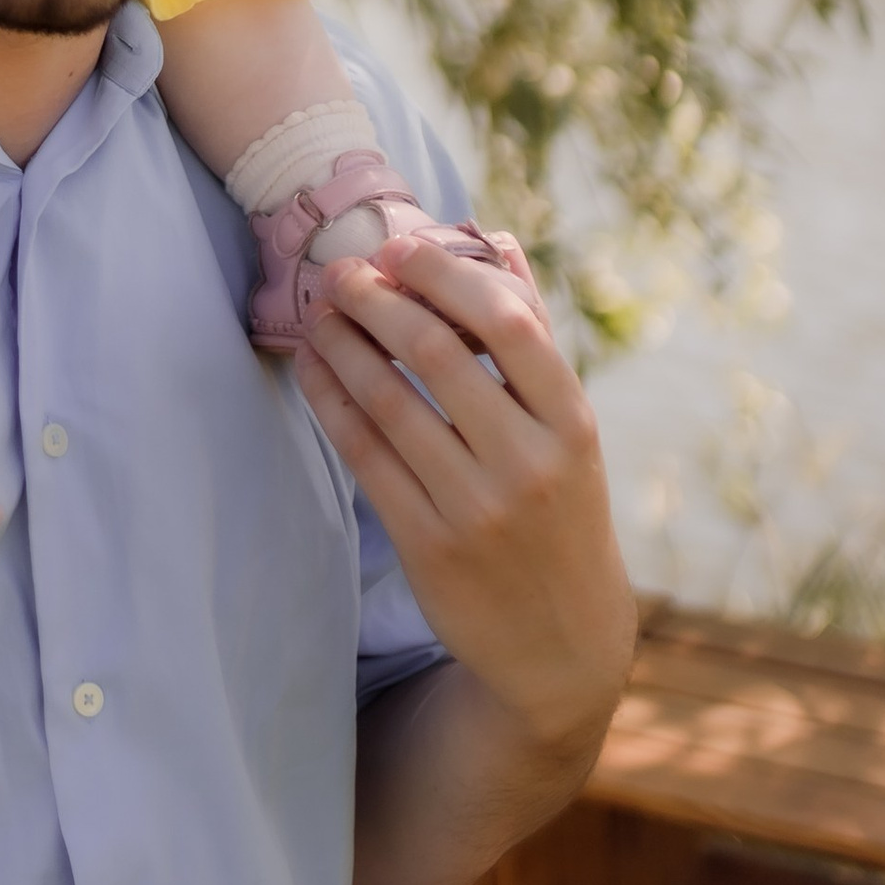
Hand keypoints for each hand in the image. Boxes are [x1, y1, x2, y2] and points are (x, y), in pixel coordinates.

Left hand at [297, 239, 634, 758]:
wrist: (563, 644)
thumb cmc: (562, 509)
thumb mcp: (567, 431)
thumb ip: (531, 337)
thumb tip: (494, 240)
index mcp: (571, 423)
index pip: (507, 322)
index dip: (443, 274)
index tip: (399, 249)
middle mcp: (527, 462)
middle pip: (435, 353)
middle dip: (375, 299)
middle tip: (340, 271)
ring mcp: (475, 507)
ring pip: (388, 401)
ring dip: (342, 345)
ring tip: (319, 313)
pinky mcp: (428, 545)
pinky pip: (364, 456)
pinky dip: (331, 402)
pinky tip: (313, 369)